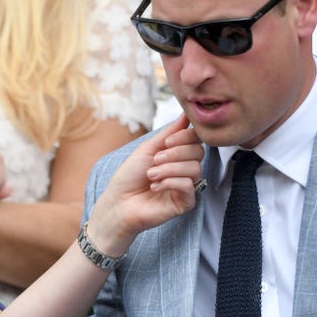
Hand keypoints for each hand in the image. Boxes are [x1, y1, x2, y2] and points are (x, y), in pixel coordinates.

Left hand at [85, 115, 203, 256]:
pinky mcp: (186, 202)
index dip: (184, 137)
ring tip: (150, 175)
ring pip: (194, 168)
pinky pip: (189, 186)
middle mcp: (184, 169)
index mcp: (177, 155)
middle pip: (198, 152)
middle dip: (175, 153)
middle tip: (154, 161)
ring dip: (168, 169)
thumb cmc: (129, 176)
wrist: (118, 202)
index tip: (166, 142)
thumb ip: (169, 132)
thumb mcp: (148, 148)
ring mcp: (186, 186)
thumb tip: (186, 113)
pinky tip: (155, 187)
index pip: (195, 139)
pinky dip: (170, 182)